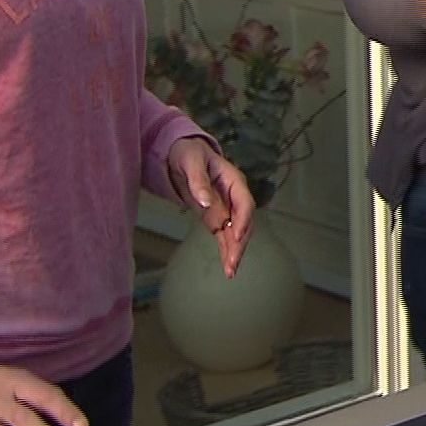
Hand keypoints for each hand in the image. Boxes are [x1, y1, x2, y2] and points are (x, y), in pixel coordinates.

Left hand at [167, 135, 254, 277]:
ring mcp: (226, 209)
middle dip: (239, 243)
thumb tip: (206, 203)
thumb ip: (198, 181)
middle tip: (232, 263)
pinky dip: (226, 251)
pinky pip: (224, 237)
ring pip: (235, 234)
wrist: (180, 154)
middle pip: (243, 222)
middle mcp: (234, 197)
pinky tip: (227, 267)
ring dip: (234, 252)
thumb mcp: (191, 161)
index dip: (243, 220)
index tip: (236, 236)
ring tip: (231, 272)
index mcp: (234, 181)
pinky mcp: (216, 218)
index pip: (245, 203)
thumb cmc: (188, 153)